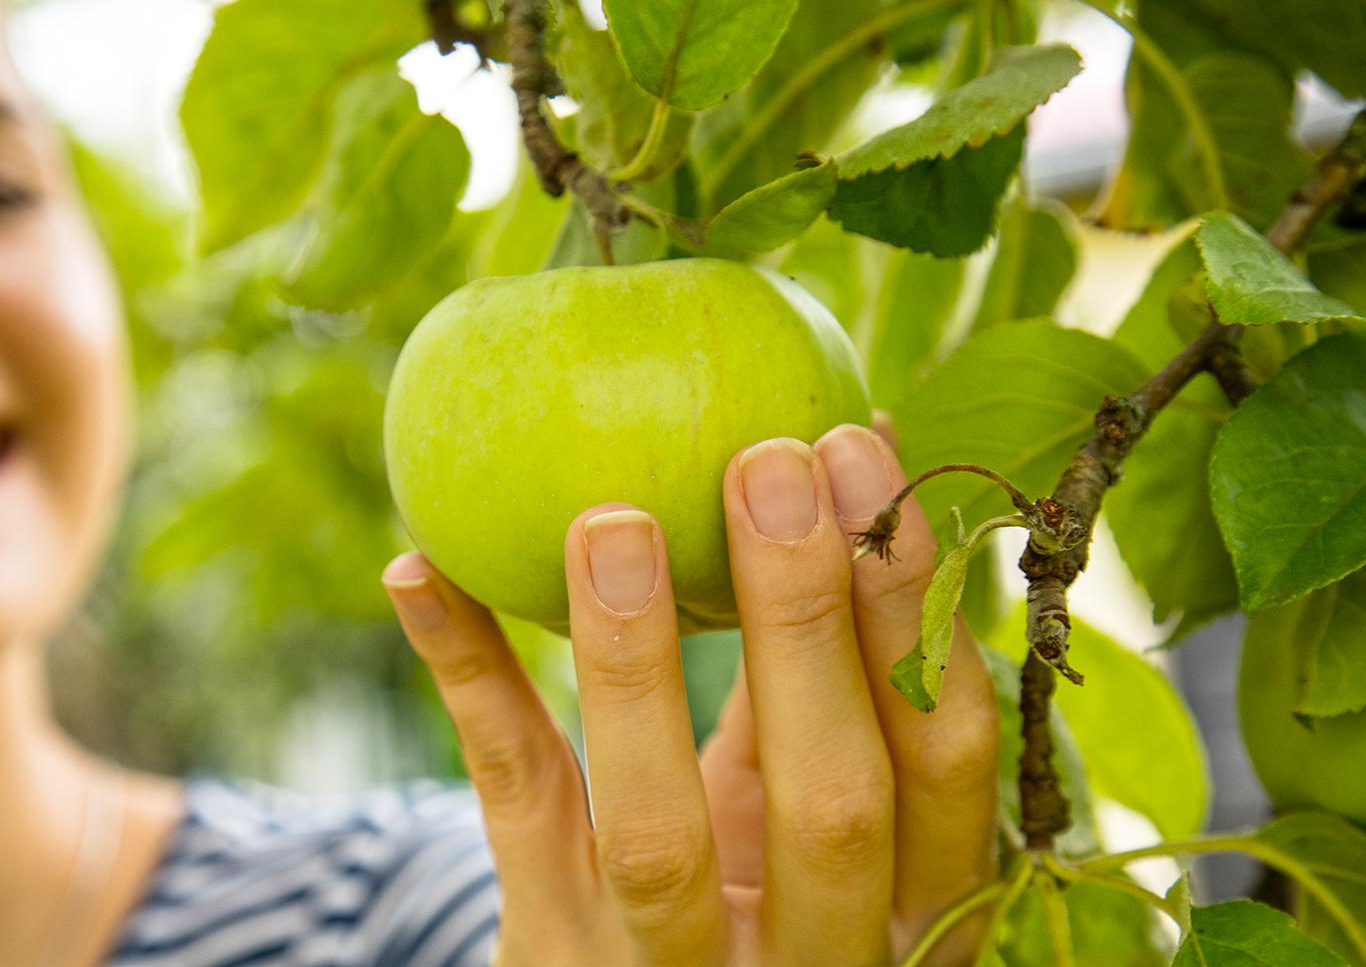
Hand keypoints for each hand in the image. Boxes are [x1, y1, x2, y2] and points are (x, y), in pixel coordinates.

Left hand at [380, 422, 999, 965]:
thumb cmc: (741, 881)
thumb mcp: (801, 810)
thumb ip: (819, 683)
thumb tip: (848, 448)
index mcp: (913, 899)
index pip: (946, 759)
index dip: (915, 607)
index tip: (864, 451)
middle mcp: (815, 956)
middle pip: (832, 801)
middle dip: (807, 619)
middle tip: (769, 461)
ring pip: (662, 836)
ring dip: (637, 664)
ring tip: (609, 522)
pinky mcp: (554, 956)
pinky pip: (515, 807)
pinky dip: (468, 676)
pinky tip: (419, 570)